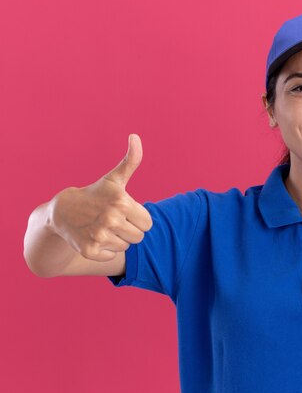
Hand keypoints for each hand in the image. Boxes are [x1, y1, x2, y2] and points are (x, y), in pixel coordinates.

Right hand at [49, 134, 152, 261]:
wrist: (62, 212)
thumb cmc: (95, 195)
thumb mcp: (114, 179)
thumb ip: (131, 161)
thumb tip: (135, 136)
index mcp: (122, 202)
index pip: (148, 223)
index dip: (138, 218)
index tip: (123, 212)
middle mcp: (111, 219)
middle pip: (139, 237)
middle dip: (129, 230)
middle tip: (113, 221)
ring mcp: (99, 236)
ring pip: (126, 246)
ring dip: (117, 239)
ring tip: (103, 228)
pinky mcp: (90, 251)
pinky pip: (112, 256)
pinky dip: (106, 250)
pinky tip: (94, 237)